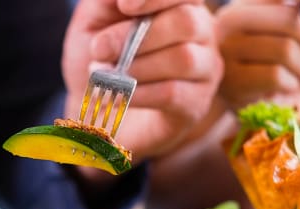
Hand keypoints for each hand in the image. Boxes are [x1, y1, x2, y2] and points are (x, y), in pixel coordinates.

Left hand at [63, 0, 223, 165]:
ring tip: (104, 74)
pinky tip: (117, 96)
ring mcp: (205, 68)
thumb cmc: (101, 56)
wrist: (96, 107)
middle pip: (187, 22)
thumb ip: (108, 1)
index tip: (125, 6)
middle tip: (99, 49)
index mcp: (181, 3)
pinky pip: (172, 93)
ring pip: (183, 59)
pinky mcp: (196, 103)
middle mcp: (201, 32)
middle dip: (137, 36)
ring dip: (135, 67)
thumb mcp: (94, 20)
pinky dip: (137, 93)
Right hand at [216, 0, 299, 111]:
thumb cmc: (286, 64)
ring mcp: (226, 53)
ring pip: (285, 49)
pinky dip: (292, 84)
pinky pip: (276, 76)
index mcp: (245, 5)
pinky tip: (287, 87)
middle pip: (289, 20)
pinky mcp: (231, 82)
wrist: (261, 108)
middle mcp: (227, 23)